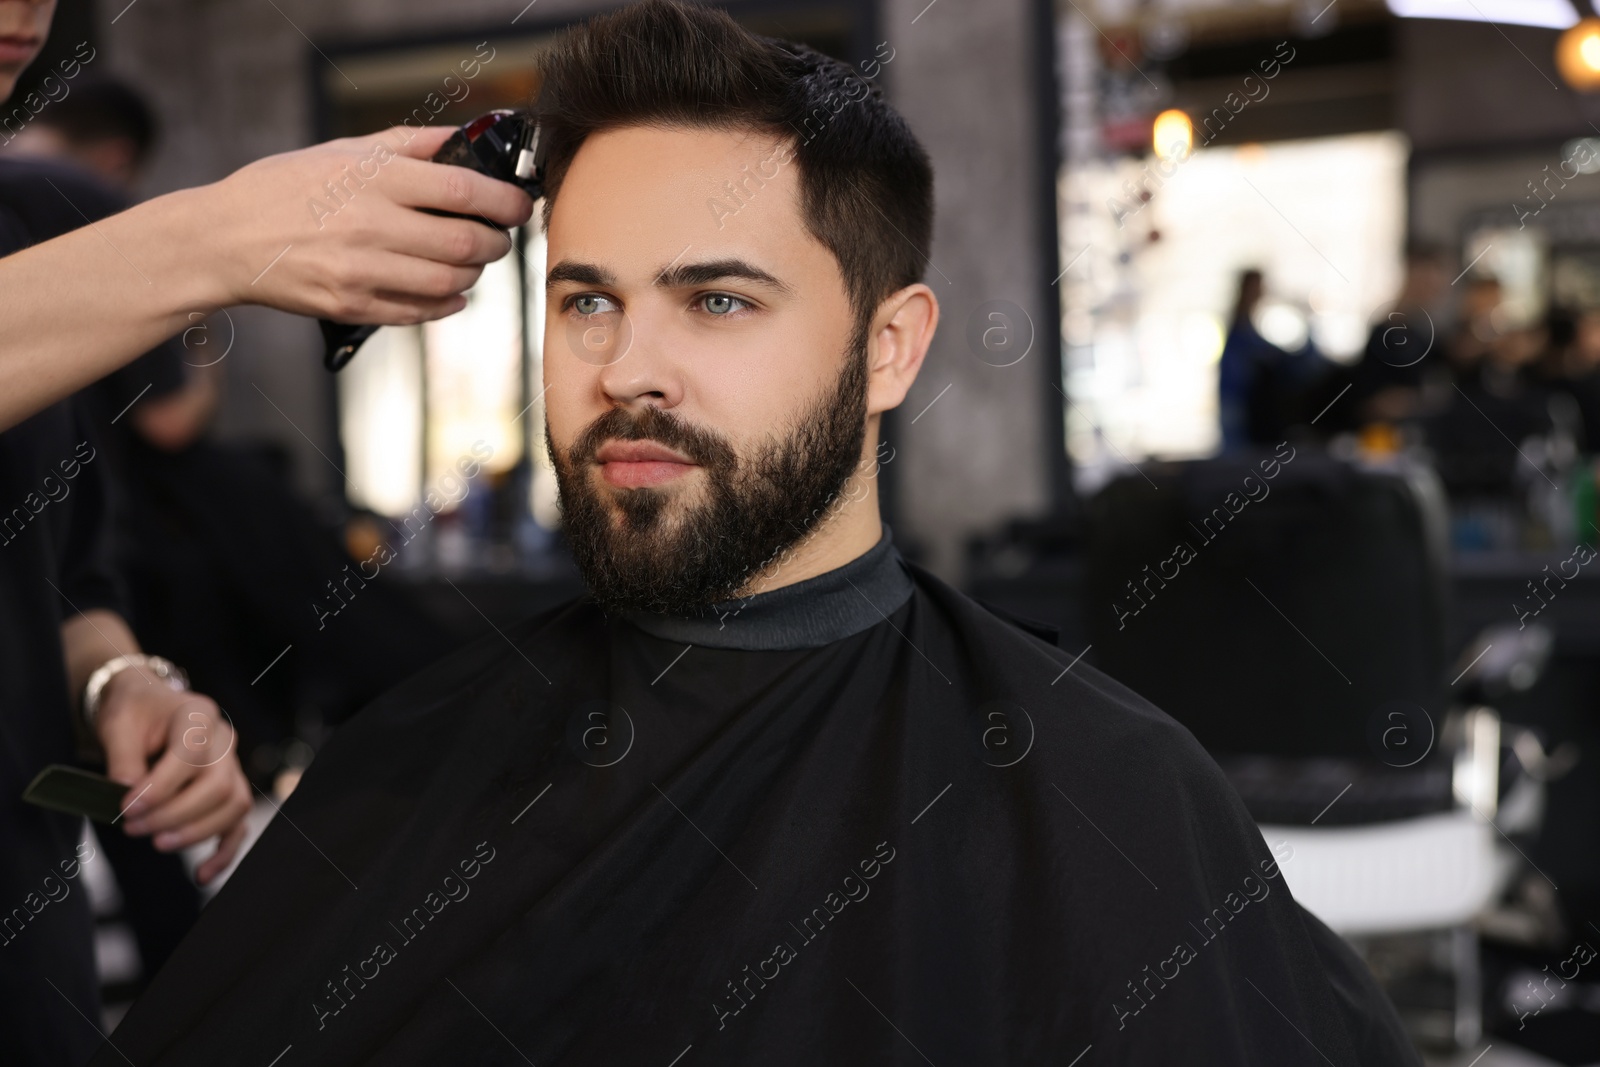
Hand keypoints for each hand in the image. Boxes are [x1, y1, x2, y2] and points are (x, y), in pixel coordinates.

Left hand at [95, 670, 252, 885]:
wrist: (147, 708)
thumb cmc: (134, 713)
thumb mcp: (118, 723)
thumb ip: (122, 757)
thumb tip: (127, 794)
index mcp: (198, 714)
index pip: (191, 755)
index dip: (161, 787)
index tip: (126, 809)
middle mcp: (224, 740)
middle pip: (218, 785)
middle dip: (175, 815)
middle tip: (134, 829)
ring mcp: (232, 766)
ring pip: (233, 805)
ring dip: (197, 832)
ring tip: (158, 843)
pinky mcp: (228, 791)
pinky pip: (237, 824)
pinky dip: (224, 852)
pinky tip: (202, 874)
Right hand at [199, 125, 534, 323]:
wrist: (225, 239)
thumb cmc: (285, 188)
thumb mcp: (342, 151)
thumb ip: (408, 144)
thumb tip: (463, 138)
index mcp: (372, 179)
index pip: (461, 189)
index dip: (504, 201)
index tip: (520, 205)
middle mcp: (371, 226)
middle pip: (466, 243)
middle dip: (496, 243)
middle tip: (499, 237)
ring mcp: (361, 271)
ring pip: (450, 282)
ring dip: (474, 275)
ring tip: (471, 262)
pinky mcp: (351, 306)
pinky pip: (420, 312)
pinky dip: (447, 304)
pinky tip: (450, 291)